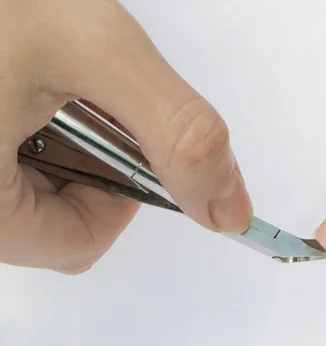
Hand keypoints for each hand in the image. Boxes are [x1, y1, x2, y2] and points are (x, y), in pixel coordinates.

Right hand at [1, 0, 251, 273]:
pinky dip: (24, 131)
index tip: (123, 133)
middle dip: (82, 161)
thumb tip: (233, 212)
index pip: (77, 245)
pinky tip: (19, 86)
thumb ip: (177, 134)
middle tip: (69, 96)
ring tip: (34, 81)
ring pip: (24, 194)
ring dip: (54, 143)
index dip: (120, 193)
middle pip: (49, 222)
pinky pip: (2, 164)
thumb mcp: (92, 49)